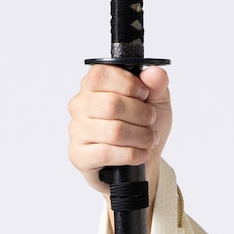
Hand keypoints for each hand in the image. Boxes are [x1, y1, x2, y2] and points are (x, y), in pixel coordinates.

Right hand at [67, 64, 171, 208]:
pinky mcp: (78, 156)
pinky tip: (139, 154)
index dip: (129, 85)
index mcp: (93, 85)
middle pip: (111, 105)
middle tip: (150, 121)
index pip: (101, 74)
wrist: (143, 161)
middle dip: (142, 115)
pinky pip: (106, 153)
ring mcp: (76, 131)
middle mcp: (79, 105)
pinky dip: (132, 155)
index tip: (144, 94)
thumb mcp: (157, 101)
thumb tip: (153, 72)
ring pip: (113, 131)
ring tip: (148, 139)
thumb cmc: (144, 126)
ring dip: (141, 137)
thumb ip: (156, 84)